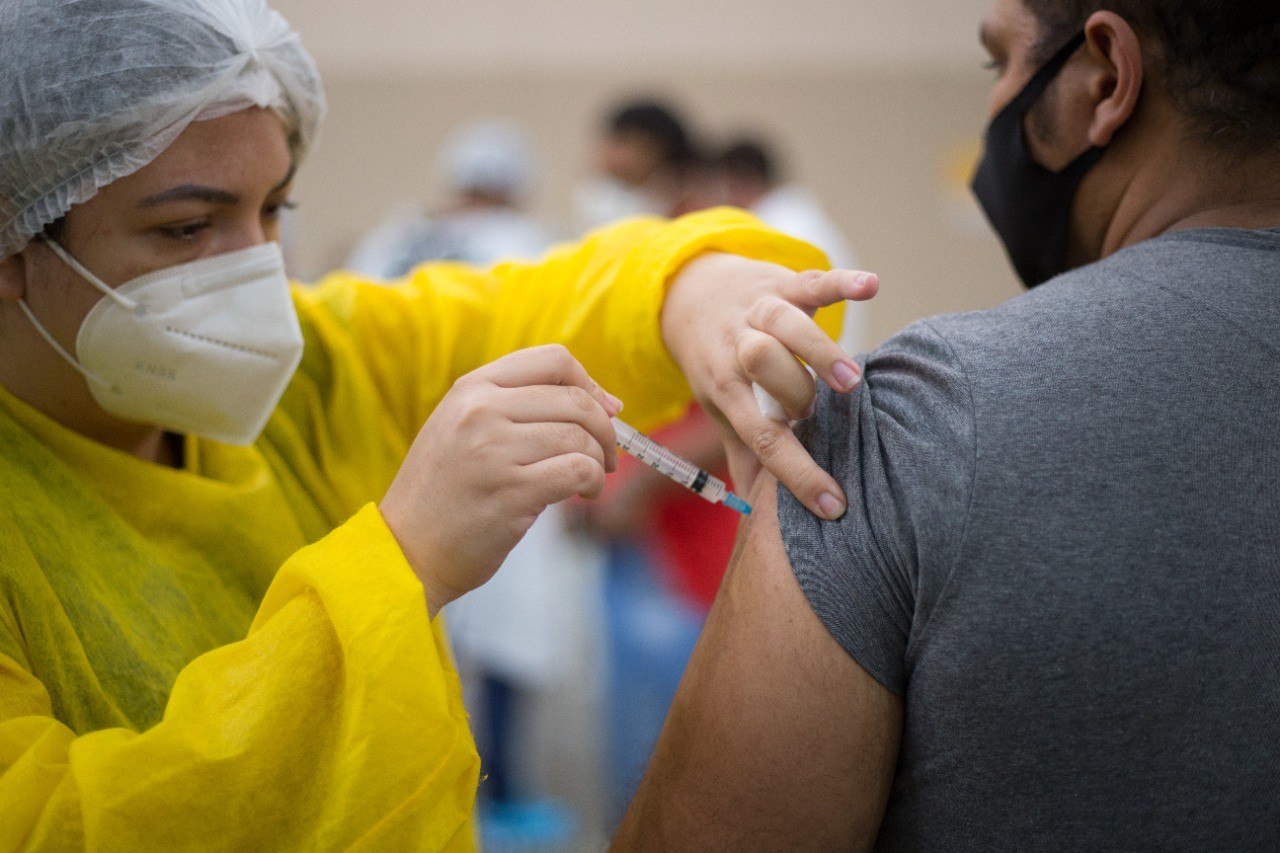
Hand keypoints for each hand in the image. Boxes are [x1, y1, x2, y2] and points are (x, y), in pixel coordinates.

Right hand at [379, 344, 621, 615]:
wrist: (406, 551)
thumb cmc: (443, 494)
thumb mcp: (462, 429)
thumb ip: (515, 407)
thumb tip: (604, 403)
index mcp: (470, 389)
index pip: (552, 359)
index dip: (589, 383)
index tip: (605, 410)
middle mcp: (481, 411)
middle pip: (575, 400)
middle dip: (605, 429)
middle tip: (608, 455)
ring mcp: (495, 450)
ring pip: (581, 437)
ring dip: (599, 461)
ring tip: (590, 480)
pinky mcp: (512, 491)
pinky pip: (579, 470)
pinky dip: (594, 482)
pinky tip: (585, 494)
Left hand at [661, 253, 877, 519]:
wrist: (689, 294)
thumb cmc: (715, 364)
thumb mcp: (720, 409)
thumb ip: (745, 455)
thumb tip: (760, 518)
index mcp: (727, 389)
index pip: (761, 437)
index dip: (796, 474)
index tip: (833, 504)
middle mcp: (740, 347)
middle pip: (762, 366)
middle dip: (794, 391)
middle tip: (825, 414)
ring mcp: (760, 311)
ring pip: (786, 324)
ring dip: (817, 350)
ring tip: (852, 379)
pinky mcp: (782, 282)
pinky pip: (813, 280)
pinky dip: (842, 283)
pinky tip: (872, 287)